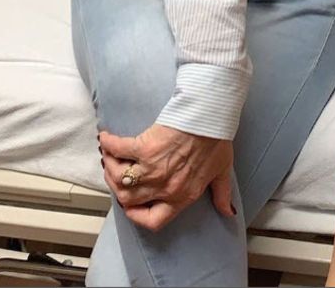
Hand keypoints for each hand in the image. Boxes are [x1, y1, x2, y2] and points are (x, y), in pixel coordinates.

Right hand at [99, 123, 234, 231]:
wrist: (209, 115)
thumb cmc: (216, 140)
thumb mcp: (222, 171)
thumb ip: (221, 194)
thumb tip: (228, 212)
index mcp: (182, 196)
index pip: (153, 220)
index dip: (137, 216)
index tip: (131, 206)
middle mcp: (164, 187)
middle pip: (128, 199)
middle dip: (118, 190)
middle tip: (116, 175)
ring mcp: (152, 168)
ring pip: (118, 179)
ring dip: (110, 168)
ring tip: (110, 157)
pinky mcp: (144, 147)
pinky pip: (118, 151)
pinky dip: (108, 145)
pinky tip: (106, 140)